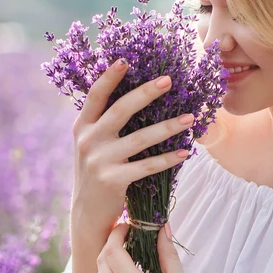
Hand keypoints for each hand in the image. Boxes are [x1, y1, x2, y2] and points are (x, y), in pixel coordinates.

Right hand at [71, 59, 195, 242]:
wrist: (87, 212)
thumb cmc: (96, 172)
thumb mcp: (91, 145)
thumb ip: (102, 124)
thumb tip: (135, 96)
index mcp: (82, 127)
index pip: (95, 96)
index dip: (109, 77)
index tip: (125, 60)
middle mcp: (89, 141)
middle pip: (120, 110)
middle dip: (146, 93)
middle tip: (169, 80)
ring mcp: (100, 160)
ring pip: (140, 138)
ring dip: (168, 127)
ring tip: (190, 117)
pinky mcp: (113, 180)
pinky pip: (146, 166)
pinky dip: (167, 159)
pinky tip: (185, 152)